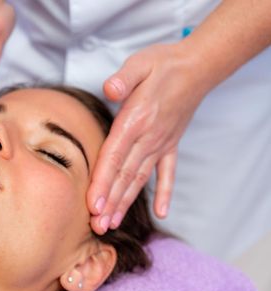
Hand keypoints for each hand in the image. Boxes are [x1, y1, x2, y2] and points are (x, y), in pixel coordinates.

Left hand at [88, 43, 209, 233]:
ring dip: (126, 202)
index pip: (114, 157)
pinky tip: (162, 212)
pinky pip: (168, 173)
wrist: (197, 66)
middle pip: (124, 175)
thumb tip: (109, 89)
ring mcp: (161, 144)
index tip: (93, 205)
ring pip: (140, 178)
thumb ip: (123, 79)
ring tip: (113, 223)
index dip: (102, 182)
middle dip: (109, 202)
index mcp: (135, 121)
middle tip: (97, 226)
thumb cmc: (163, 64)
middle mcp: (148, 138)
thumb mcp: (139, 64)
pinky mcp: (171, 144)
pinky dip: (165, 193)